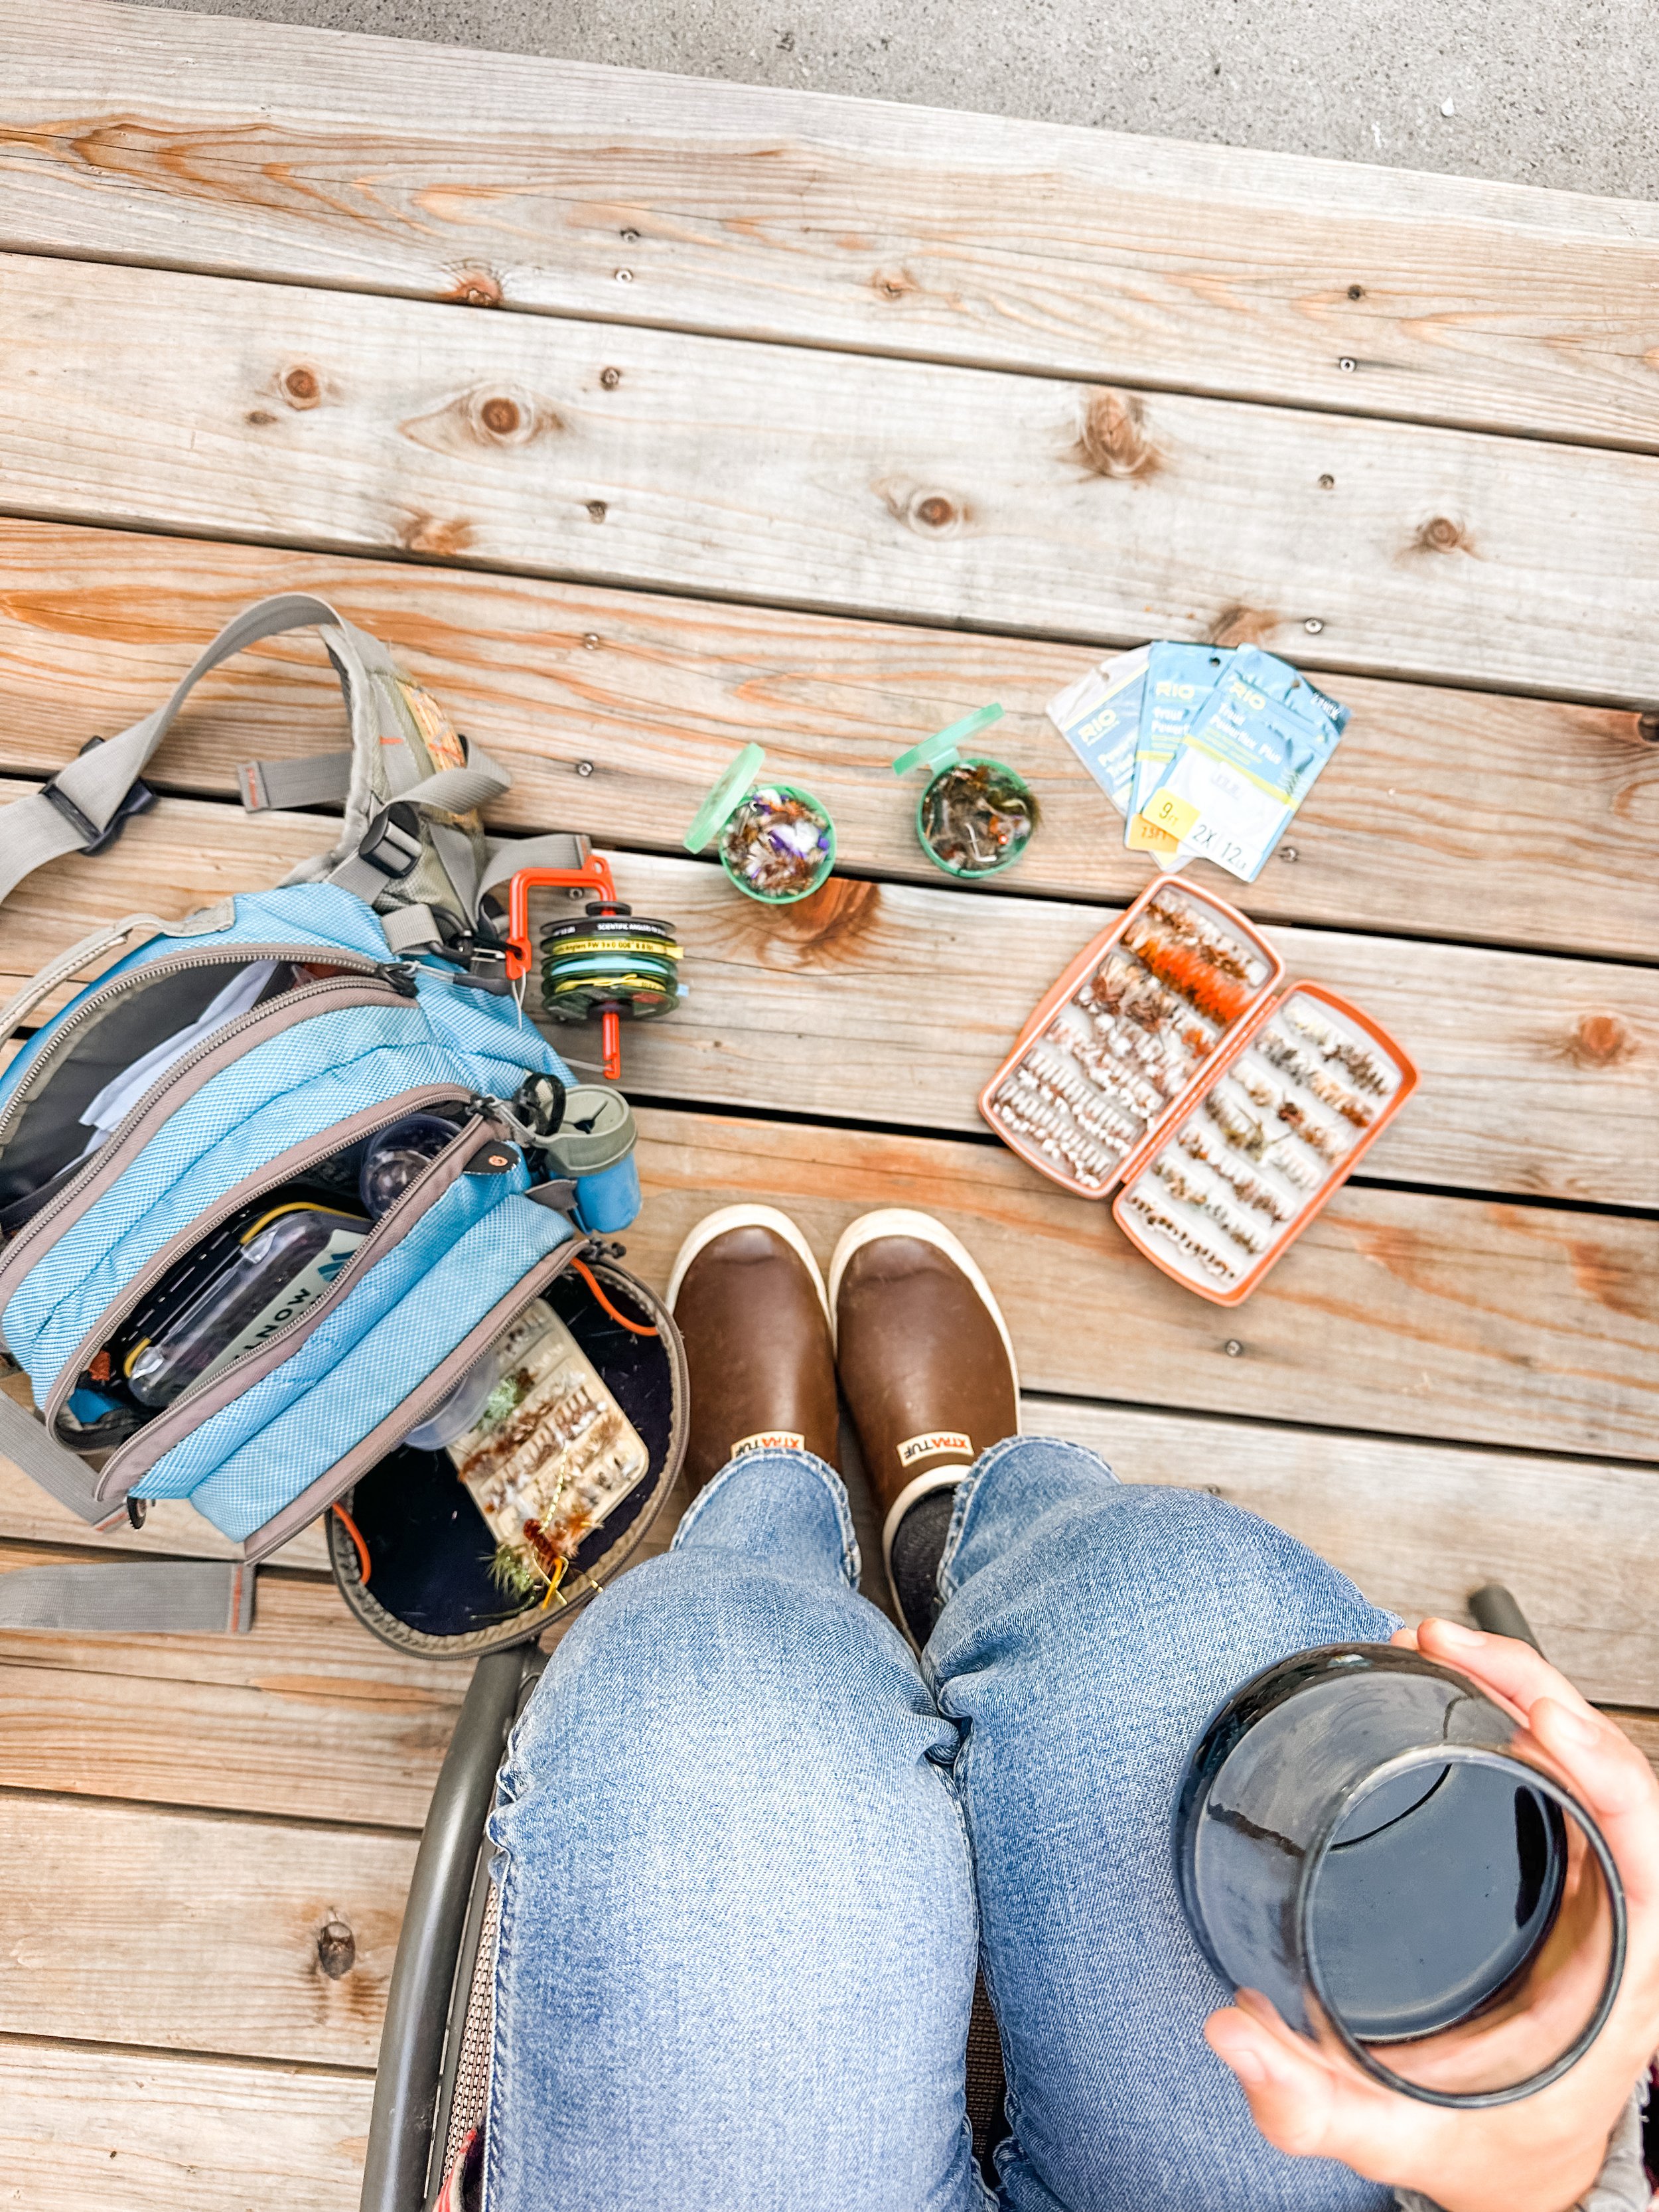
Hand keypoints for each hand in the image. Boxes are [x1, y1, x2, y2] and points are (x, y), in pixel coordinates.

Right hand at [1203, 1619, 1658, 2211]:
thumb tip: (1231, 2035)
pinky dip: (1508, 1711)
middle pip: (1611, 1766)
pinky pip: (1556, 1768)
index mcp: (1625, 1971)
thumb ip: (1316, 2103)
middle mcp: (1624, 1911)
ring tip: (1435, 1641)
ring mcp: (1595, 1883)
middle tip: (1442, 1641)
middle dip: (1531, 1683)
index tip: (1534, 1717)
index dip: (1601, 1768)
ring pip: (1586, 1752)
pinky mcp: (1562, 1868)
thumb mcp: (1409, 2140)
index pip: (1645, 1841)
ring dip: (1518, 1682)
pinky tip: (1452, 1685)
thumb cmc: (1495, 2153)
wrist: (1528, 2172)